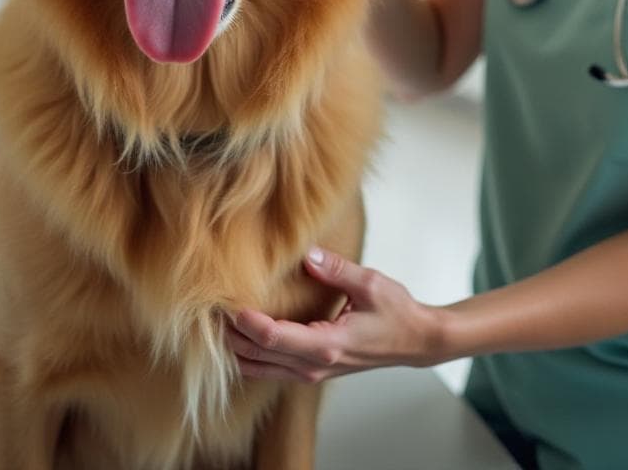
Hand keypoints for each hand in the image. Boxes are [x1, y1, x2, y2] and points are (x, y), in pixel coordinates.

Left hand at [227, 248, 446, 382]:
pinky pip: (267, 369)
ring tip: (219, 318)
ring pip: (256, 368)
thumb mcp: (371, 284)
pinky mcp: (310, 372)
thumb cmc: (396, 313)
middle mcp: (313, 365)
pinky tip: (240, 333)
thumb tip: (307, 254)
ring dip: (235, 346)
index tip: (228, 301)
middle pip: (255, 355)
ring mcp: (310, 373)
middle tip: (211, 305)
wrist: (415, 342)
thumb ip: (337, 269)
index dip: (245, 322)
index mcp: (326, 345)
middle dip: (230, 333)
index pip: (272, 338)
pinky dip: (248, 354)